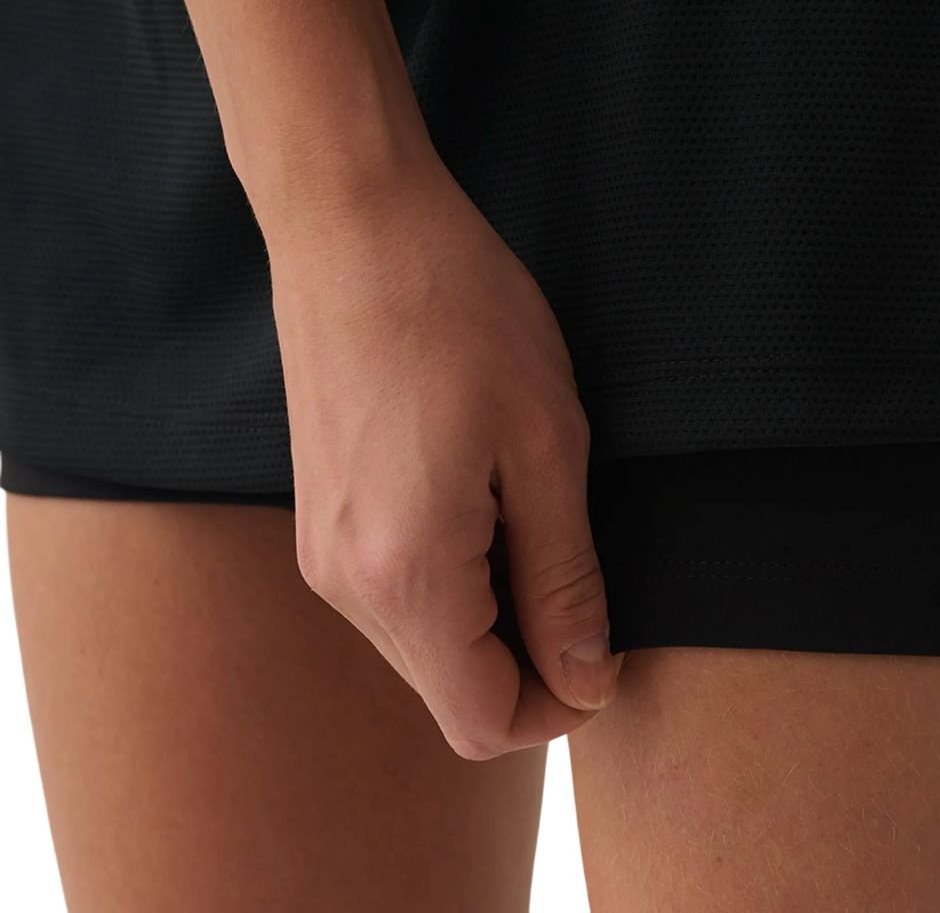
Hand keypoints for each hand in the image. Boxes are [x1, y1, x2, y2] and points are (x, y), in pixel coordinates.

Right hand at [263, 142, 624, 760]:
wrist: (355, 227)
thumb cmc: (461, 315)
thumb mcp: (546, 446)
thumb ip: (565, 578)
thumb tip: (587, 679)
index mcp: (405, 577)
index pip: (487, 720)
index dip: (562, 702)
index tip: (609, 638)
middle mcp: (346, 585)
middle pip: (452, 691)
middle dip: (532, 658)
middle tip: (582, 565)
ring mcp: (323, 550)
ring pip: (425, 644)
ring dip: (493, 615)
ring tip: (534, 513)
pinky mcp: (322, 515)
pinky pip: (396, 593)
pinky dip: (454, 579)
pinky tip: (486, 496)